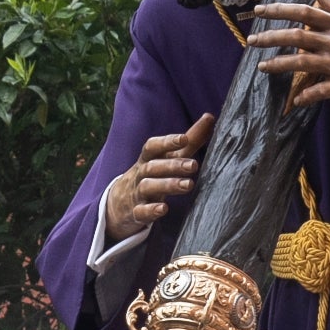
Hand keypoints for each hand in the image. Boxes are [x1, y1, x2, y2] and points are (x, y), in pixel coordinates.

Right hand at [102, 113, 212, 241]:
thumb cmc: (152, 174)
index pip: (153, 146)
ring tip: (188, 185)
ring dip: (168, 185)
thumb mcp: (167, 157)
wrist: (119, 204)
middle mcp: (141, 173)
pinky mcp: (135, 213)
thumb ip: (189, 140)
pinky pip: (141, 211)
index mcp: (149, 158)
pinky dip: (151, 210)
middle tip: (194, 165)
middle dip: (173, 165)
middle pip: (154, 166)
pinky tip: (164, 209)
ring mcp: (137, 193)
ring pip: (149, 186)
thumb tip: (210, 117)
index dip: (167, 142)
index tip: (183, 139)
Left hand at [248, 0, 329, 108]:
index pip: (305, 12)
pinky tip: (295, 100)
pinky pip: (323, 91)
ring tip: (261, 67)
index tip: (260, 10)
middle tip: (251, 41)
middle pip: (297, 37)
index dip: (280, 10)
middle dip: (271, 38)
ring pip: (303, 63)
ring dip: (280, 65)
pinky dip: (308, 96)